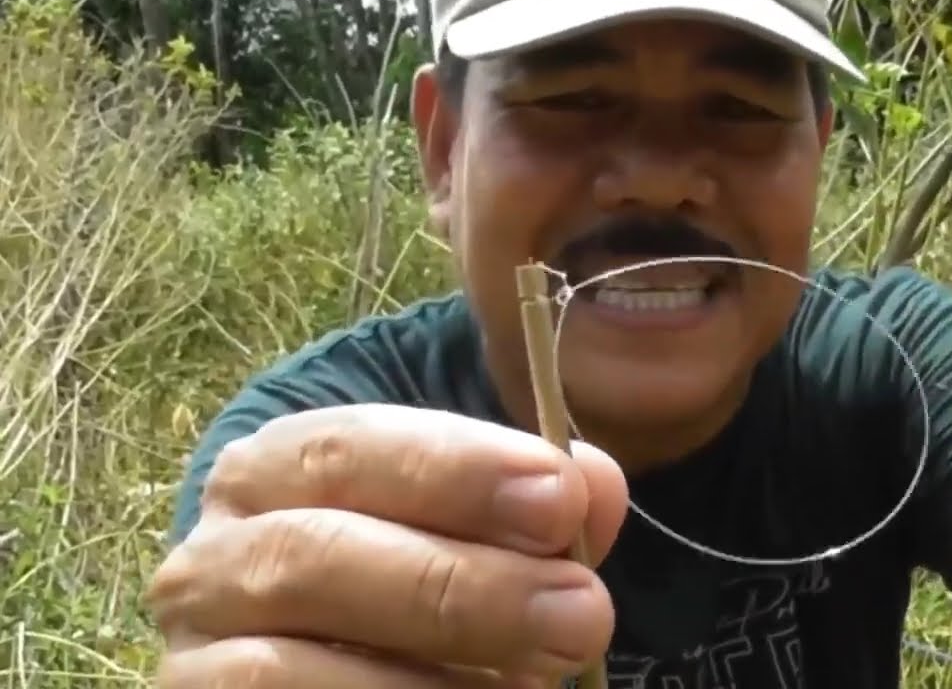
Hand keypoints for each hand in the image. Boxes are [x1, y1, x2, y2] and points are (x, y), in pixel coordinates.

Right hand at [147, 405, 628, 687]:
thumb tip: (594, 489)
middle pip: (316, 557)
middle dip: (460, 587)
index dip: (456, 472)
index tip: (560, 500)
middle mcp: (212, 558)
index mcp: (273, 472)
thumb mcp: (467, 528)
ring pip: (280, 672)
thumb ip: (531, 505)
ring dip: (425, 685)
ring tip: (532, 687)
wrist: (325, 665)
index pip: (349, 448)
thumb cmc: (410, 578)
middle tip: (582, 614)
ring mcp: (195, 660)